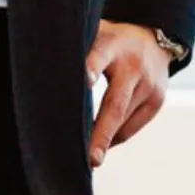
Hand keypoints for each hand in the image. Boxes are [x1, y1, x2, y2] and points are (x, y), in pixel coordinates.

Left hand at [86, 20, 171, 167]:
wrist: (155, 39)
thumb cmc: (112, 42)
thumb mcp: (96, 35)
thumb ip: (77, 51)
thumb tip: (38, 73)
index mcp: (112, 45)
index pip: (100, 56)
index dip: (91, 68)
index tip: (86, 81)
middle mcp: (133, 66)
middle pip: (115, 103)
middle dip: (101, 132)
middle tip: (90, 159)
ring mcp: (148, 85)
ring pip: (122, 122)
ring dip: (103, 141)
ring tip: (84, 158)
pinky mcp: (156, 101)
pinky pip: (131, 128)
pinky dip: (114, 139)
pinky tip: (101, 145)